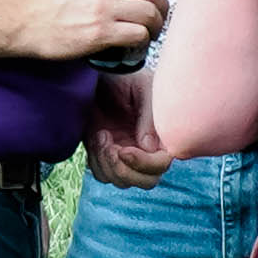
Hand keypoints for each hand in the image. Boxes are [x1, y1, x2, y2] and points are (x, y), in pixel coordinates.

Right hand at [6, 0, 164, 65]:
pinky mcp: (98, 33)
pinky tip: (136, 43)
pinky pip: (137, 35)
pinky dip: (142, 40)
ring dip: (155, 24)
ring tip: (150, 31)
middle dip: (161, 5)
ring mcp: (102, 7)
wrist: (12, 18)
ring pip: (150, 14)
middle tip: (157, 15)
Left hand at [81, 71, 172, 190]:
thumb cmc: (126, 78)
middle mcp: (146, 151)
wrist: (101, 75)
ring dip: (106, 163)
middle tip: (110, 148)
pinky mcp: (106, 155)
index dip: (143, 164)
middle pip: (146, 181)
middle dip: (125, 171)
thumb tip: (149, 148)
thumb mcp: (141, 90)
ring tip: (101, 135)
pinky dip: (96, 161)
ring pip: (121, 181)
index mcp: (161, 137)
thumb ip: (148, 118)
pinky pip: (102, 174)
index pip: (161, 165)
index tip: (123, 149)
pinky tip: (96, 137)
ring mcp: (126, 155)